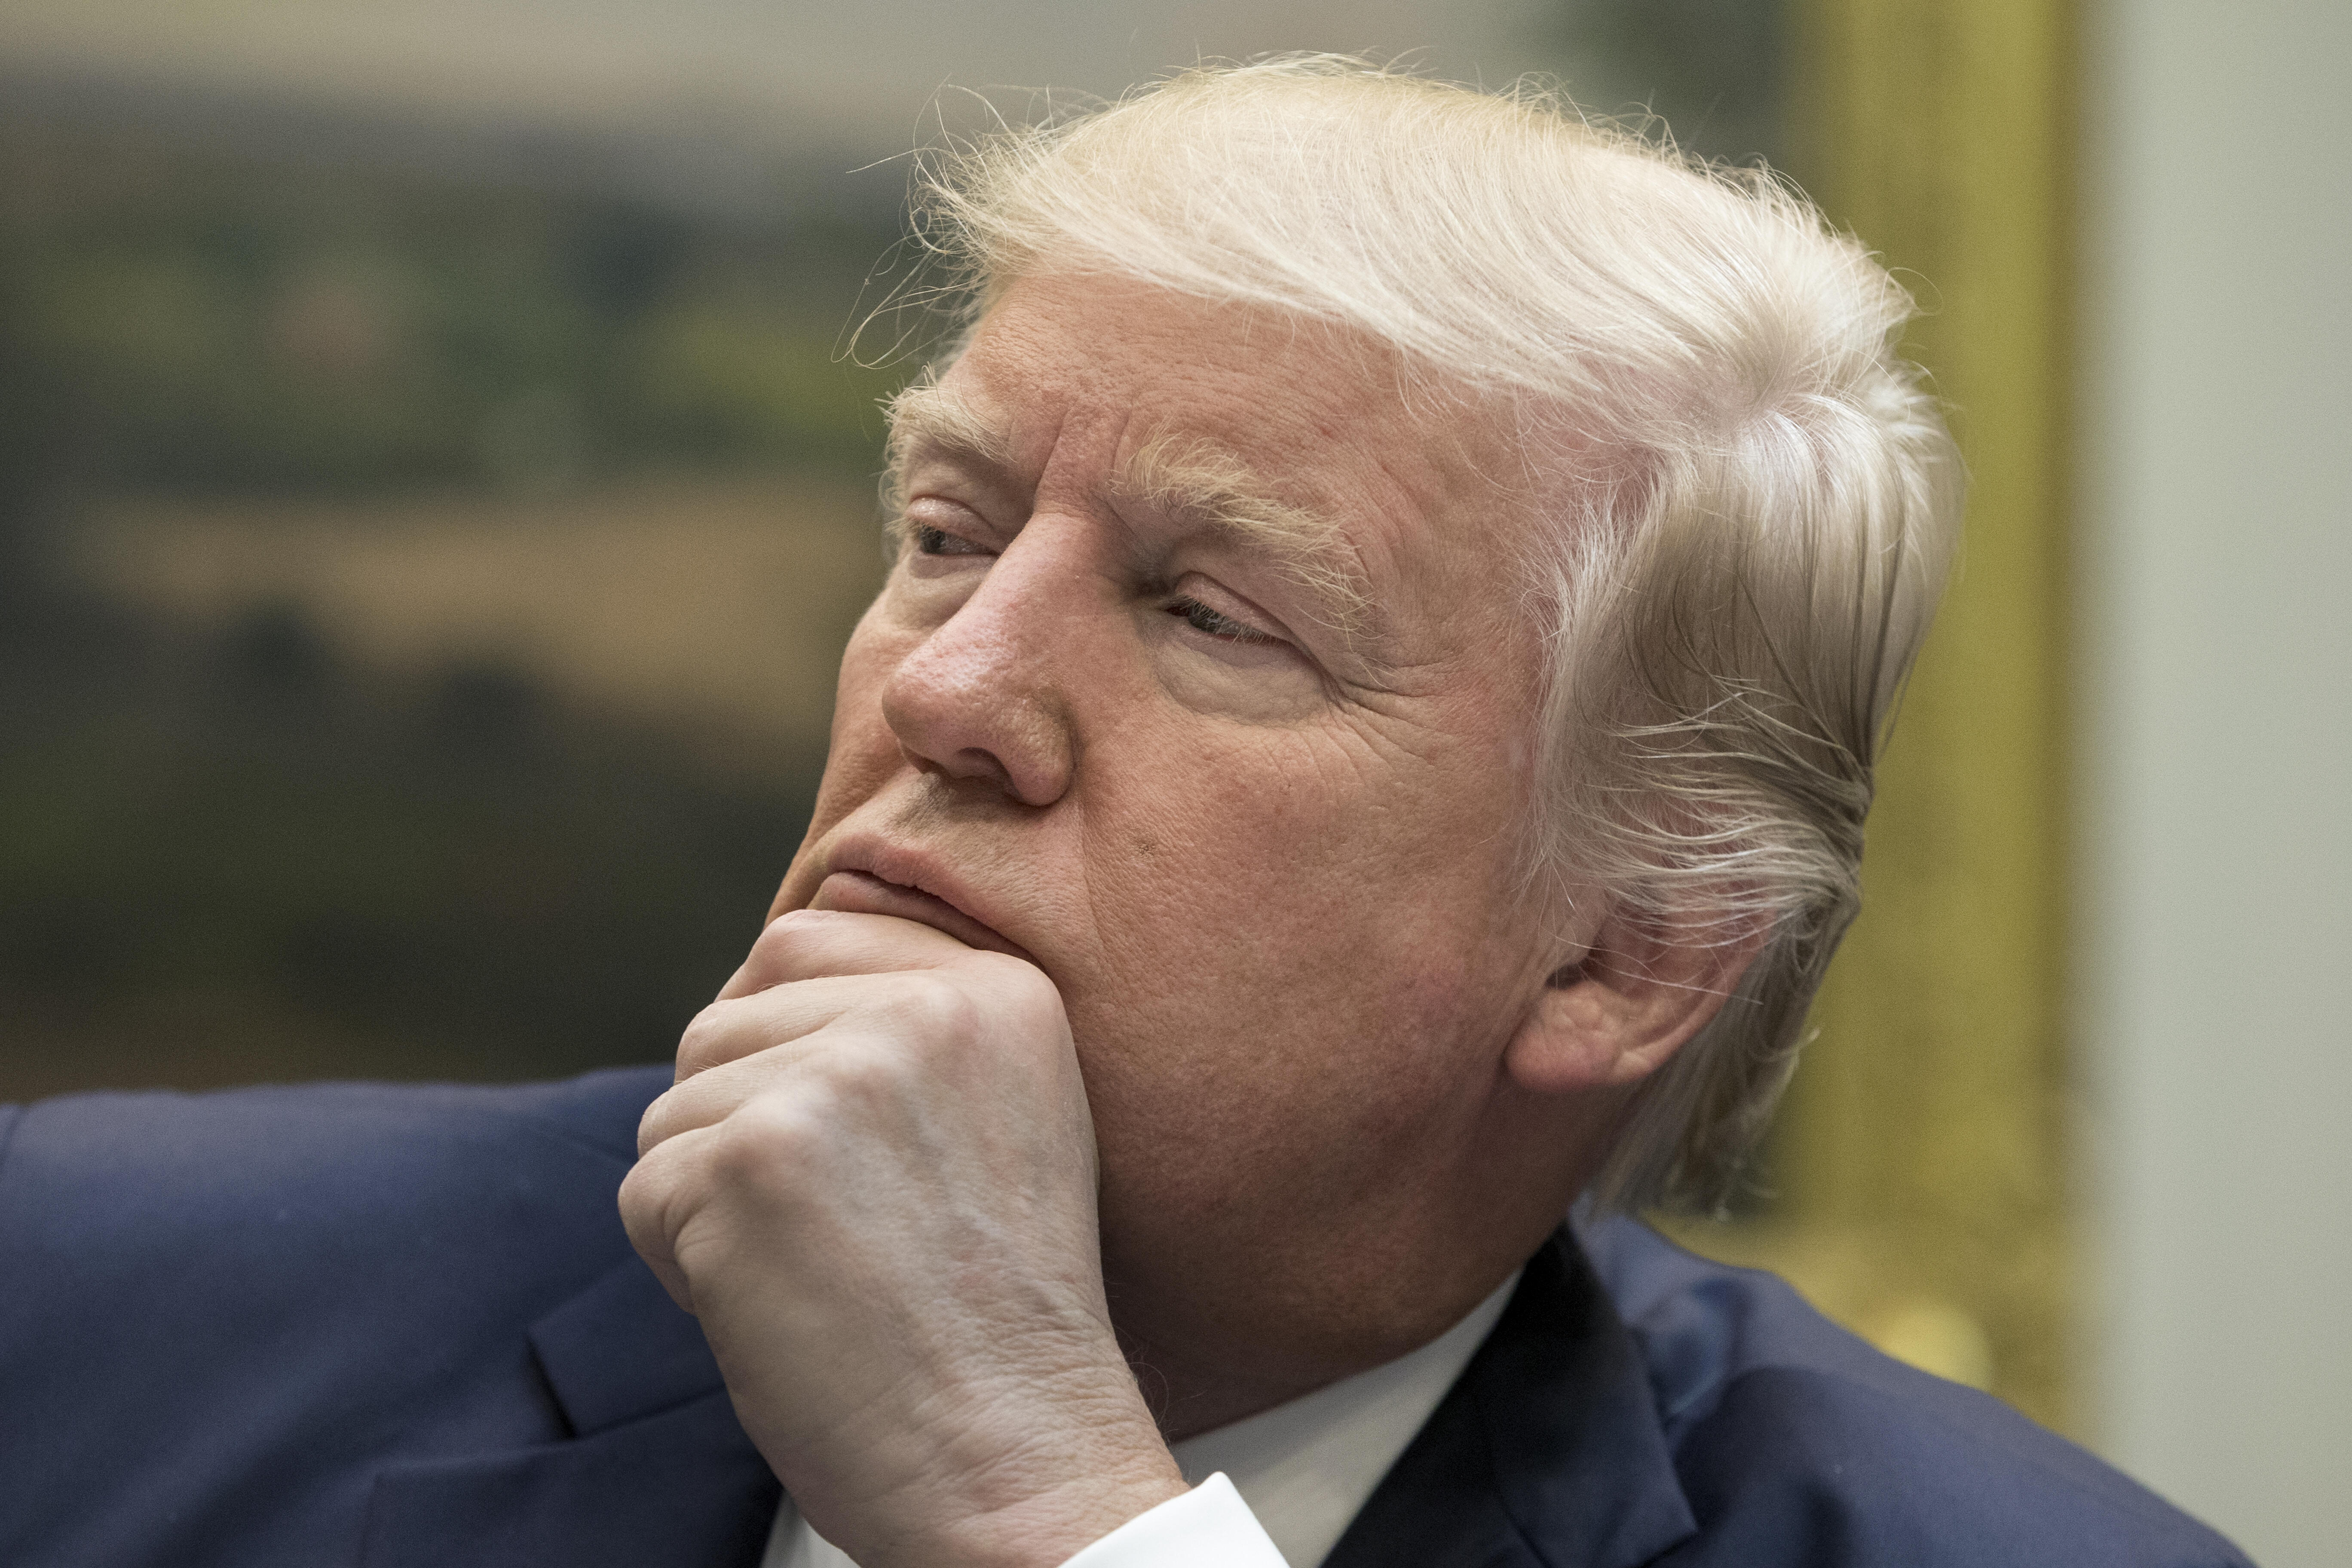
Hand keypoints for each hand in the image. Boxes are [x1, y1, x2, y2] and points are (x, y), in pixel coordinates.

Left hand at [618, 909, 1185, 1567]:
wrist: (1016, 1454)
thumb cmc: (998, 1315)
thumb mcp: (1006, 1114)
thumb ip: (905, 1027)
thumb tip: (752, 989)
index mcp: (995, 990)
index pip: (806, 937)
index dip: (775, 1035)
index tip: (817, 1134)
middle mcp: (920, 1011)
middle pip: (729, 1018)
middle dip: (739, 1117)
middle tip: (825, 1221)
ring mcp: (831, 1080)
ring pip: (677, 1105)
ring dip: (711, 1193)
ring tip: (813, 1268)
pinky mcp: (748, 1161)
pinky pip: (647, 1188)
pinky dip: (685, 1263)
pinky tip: (778, 1308)